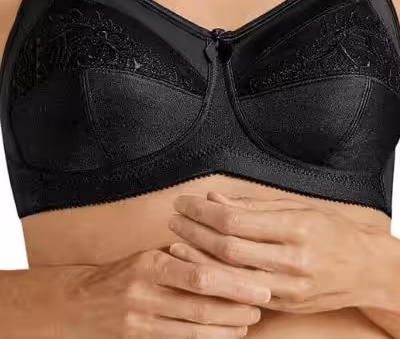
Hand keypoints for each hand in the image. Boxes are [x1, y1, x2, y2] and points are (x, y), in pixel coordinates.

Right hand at [63, 246, 265, 337]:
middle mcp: (144, 293)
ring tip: (247, 324)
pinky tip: (222, 337)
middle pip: (200, 305)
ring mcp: (140, 322)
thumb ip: (182, 258)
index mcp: (150, 264)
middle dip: (235, 309)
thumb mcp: (149, 256)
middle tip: (260, 307)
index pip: (198, 275)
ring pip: (192, 331)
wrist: (81, 303)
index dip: (232, 284)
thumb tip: (226, 260)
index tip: (258, 285)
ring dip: (225, 330)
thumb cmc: (124, 274)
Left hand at [168, 192, 385, 313]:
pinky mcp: (284, 305)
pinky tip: (198, 266)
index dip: (203, 212)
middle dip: (194, 232)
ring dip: (197, 257)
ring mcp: (288, 288)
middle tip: (174, 218)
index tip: (185, 202)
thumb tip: (215, 199)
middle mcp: (292, 260)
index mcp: (296, 229)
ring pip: (229, 276)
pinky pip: (240, 294)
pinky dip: (215, 280)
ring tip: (176, 241)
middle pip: (227, 248)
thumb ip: (253, 206)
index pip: (236, 221)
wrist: (365, 269)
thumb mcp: (298, 208)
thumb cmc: (331, 231)